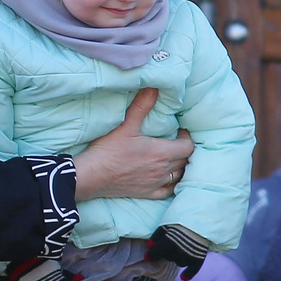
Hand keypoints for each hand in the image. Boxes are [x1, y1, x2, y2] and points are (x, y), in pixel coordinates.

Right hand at [74, 89, 193, 201]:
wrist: (91, 175)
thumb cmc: (108, 150)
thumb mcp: (126, 124)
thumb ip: (142, 105)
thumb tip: (154, 87)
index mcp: (161, 152)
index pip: (188, 147)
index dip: (188, 138)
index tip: (181, 131)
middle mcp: (162, 170)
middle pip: (185, 161)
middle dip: (184, 150)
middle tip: (177, 141)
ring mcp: (156, 183)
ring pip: (179, 175)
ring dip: (179, 166)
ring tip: (174, 157)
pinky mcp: (147, 193)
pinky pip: (168, 191)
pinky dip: (172, 184)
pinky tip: (168, 178)